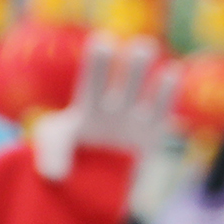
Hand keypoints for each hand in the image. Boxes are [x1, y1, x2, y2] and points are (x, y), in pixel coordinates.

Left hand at [35, 34, 179, 178]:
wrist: (93, 181)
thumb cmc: (70, 155)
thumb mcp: (53, 151)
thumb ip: (51, 155)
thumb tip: (55, 174)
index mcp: (88, 107)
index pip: (93, 82)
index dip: (98, 64)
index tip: (102, 42)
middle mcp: (114, 108)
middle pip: (124, 83)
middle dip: (133, 66)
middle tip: (140, 44)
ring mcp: (134, 120)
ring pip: (143, 94)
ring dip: (147, 74)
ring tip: (150, 50)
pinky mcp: (152, 136)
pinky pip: (161, 112)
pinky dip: (167, 94)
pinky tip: (172, 71)